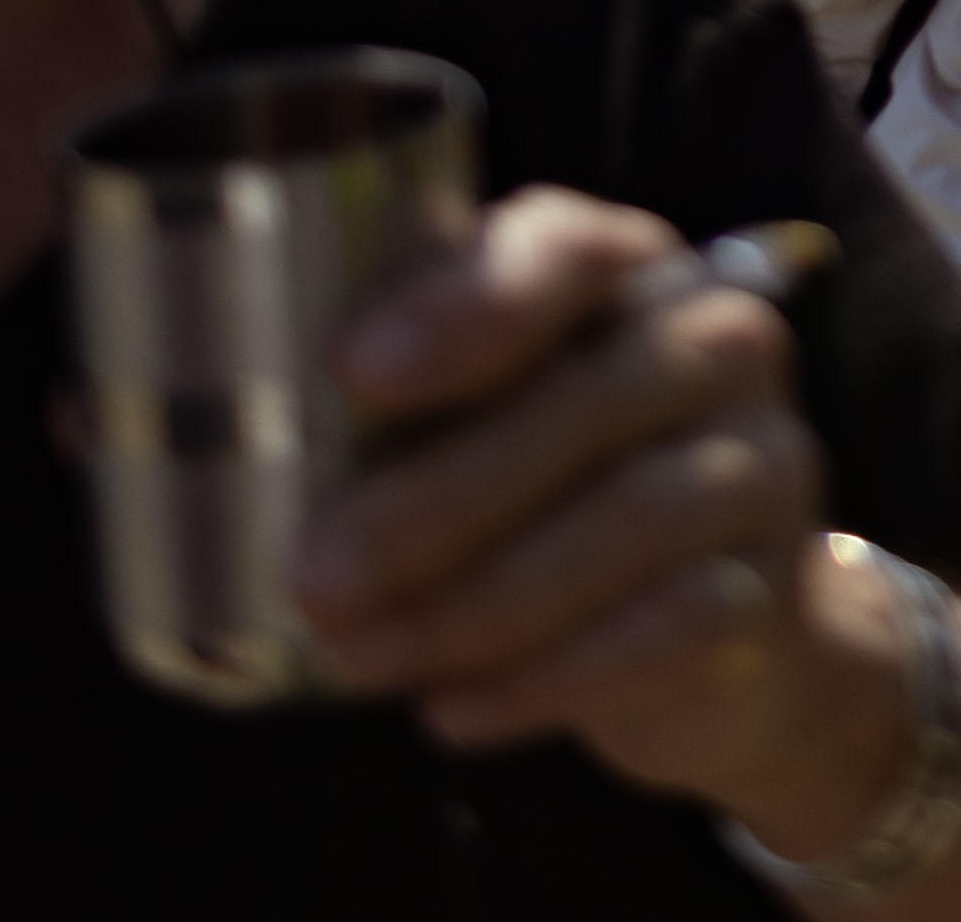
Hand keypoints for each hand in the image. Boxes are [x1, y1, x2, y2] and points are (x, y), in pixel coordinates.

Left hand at [293, 189, 905, 853]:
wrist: (722, 629)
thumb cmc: (552, 497)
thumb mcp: (477, 424)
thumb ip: (382, 408)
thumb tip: (181, 436)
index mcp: (629, 273)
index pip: (566, 249)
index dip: (463, 305)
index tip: (352, 377)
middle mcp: (718, 343)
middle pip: (587, 402)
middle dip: (434, 500)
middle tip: (315, 578)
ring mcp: (766, 461)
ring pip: (630, 520)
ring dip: (478, 602)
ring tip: (362, 658)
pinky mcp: (779, 582)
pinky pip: (668, 623)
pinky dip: (548, 675)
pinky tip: (452, 711)